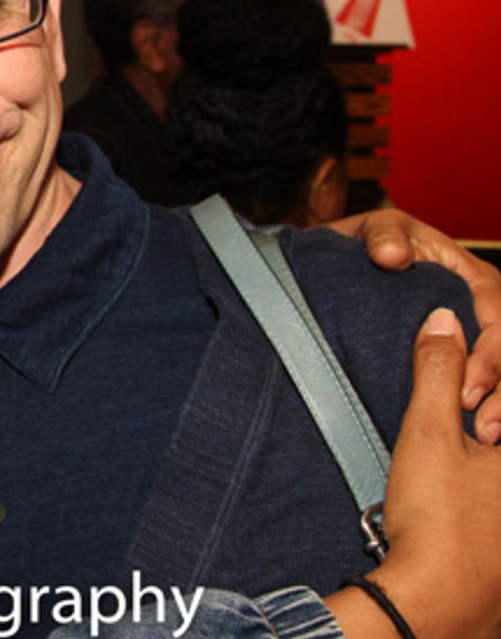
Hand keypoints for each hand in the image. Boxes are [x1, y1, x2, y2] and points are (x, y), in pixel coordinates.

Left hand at [325, 209, 500, 438]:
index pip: (497, 317)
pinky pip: (492, 380)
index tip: (466, 390)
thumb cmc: (374, 244)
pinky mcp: (468, 354)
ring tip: (487, 436)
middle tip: (483, 427)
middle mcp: (486, 305)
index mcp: (473, 277)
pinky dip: (493, 403)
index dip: (489, 355)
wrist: (351, 258)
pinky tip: (483, 434)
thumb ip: (383, 237)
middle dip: (500, 388)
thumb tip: (392, 257)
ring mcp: (481, 332)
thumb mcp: (375, 231)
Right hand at [327, 309, 500, 637]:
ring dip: (488, 428)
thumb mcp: (429, 433)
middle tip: (463, 407)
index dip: (488, 357)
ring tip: (462, 445)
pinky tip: (465, 481)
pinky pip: (496, 479)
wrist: (439, 601)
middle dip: (487, 395)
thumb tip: (444, 320)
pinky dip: (487, 464)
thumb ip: (437, 370)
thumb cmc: (441, 523)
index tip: (459, 370)